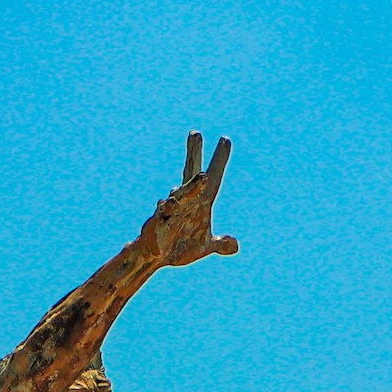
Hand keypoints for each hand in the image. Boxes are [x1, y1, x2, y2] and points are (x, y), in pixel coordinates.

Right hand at [139, 131, 237, 267]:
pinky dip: (166, 209)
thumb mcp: (204, 247)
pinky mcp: (157, 222)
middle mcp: (185, 200)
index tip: (225, 138)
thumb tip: (235, 246)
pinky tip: (167, 203)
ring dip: (192, 187)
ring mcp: (170, 210)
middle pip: (190, 173)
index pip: (212, 177)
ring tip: (203, 177)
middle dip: (193, 154)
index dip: (219, 159)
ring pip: (181, 194)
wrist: (155, 258)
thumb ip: (219, 244)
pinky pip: (162, 213)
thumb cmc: (178, 248)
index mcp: (199, 202)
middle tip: (196, 132)